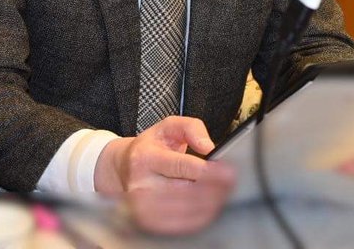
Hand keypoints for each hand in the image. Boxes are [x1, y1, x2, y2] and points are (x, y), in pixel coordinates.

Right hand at [94, 116, 235, 234]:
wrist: (123, 167)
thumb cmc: (149, 147)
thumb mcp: (167, 126)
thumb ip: (191, 127)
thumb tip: (208, 146)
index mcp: (145, 157)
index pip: (180, 166)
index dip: (208, 171)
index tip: (228, 172)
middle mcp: (141, 184)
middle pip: (185, 192)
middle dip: (213, 189)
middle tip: (230, 183)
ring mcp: (142, 207)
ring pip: (184, 211)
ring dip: (209, 204)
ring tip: (222, 194)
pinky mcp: (147, 222)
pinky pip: (179, 225)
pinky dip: (198, 218)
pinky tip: (209, 208)